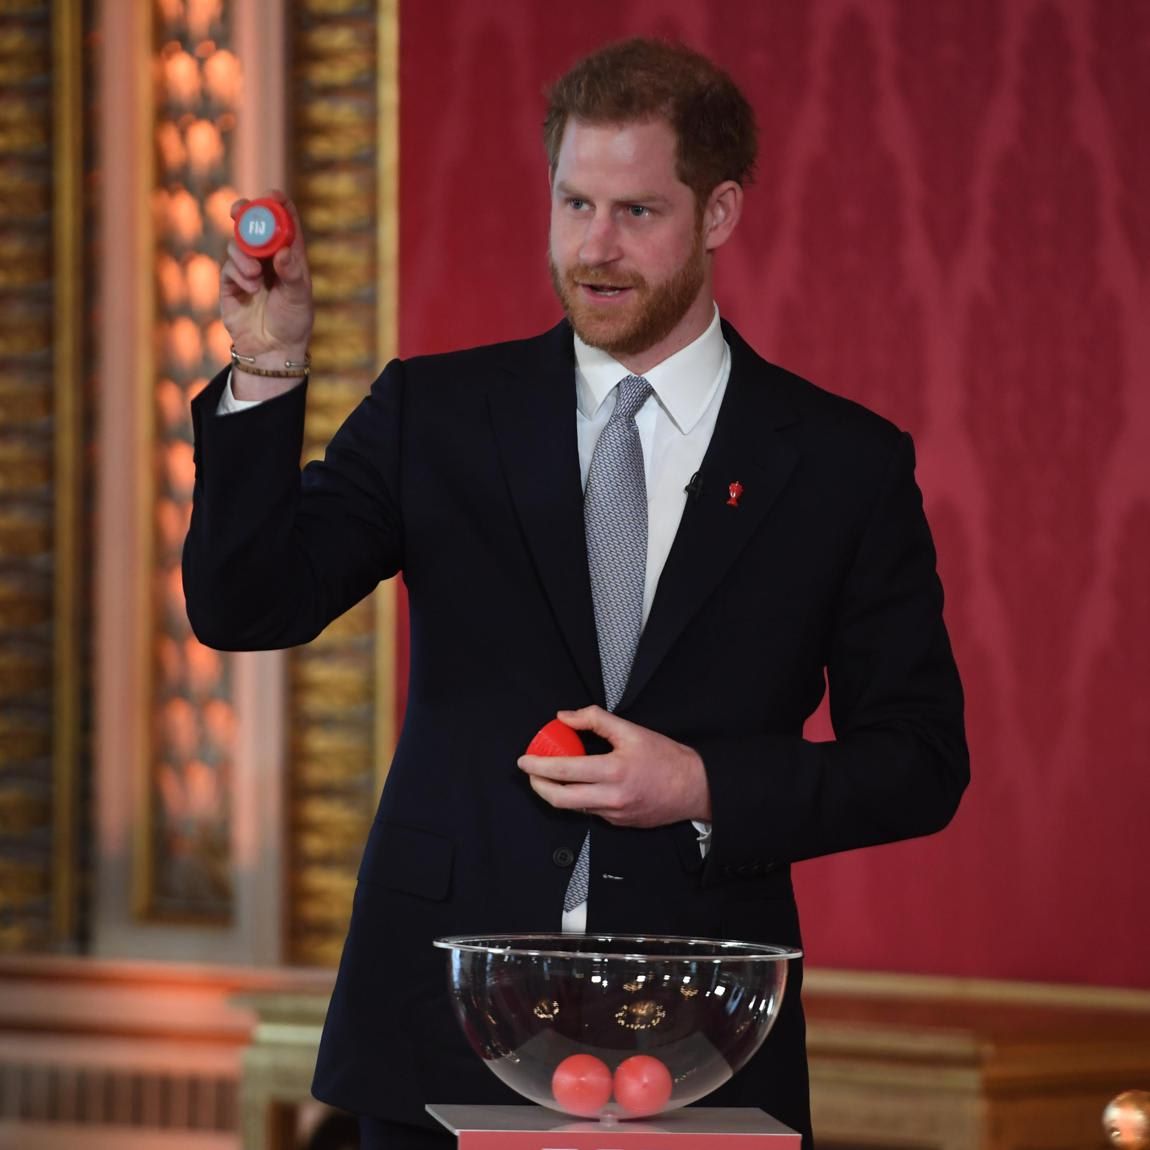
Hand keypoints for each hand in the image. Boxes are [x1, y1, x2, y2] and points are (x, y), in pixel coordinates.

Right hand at [220, 190, 313, 382]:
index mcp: (290, 257)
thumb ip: (292, 274)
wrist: (272, 350)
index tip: (272, 194)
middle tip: (240, 209)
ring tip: (254, 276)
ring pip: (237, 244)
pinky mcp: (231, 284)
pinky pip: (228, 267)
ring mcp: (247, 270)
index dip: (278, 206)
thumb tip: (283, 252)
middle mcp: (267, 259)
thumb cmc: (293, 322)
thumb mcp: (299, 297)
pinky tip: (250, 288)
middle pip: (253, 226)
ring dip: (243, 254)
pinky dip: (237, 273)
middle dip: (245, 213)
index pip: (284, 224)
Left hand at [518, 706, 711, 827]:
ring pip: (573, 808)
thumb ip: (595, 720)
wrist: (694, 788)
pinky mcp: (618, 823)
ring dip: (556, 793)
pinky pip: (590, 812)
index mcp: (613, 771)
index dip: (539, 766)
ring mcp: (614, 814)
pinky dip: (579, 799)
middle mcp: (611, 797)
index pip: (564, 771)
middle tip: (531, 774)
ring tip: (551, 778)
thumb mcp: (631, 730)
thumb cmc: (666, 759)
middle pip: (560, 799)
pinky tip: (581, 786)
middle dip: (538, 786)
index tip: (525, 760)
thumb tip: (566, 717)